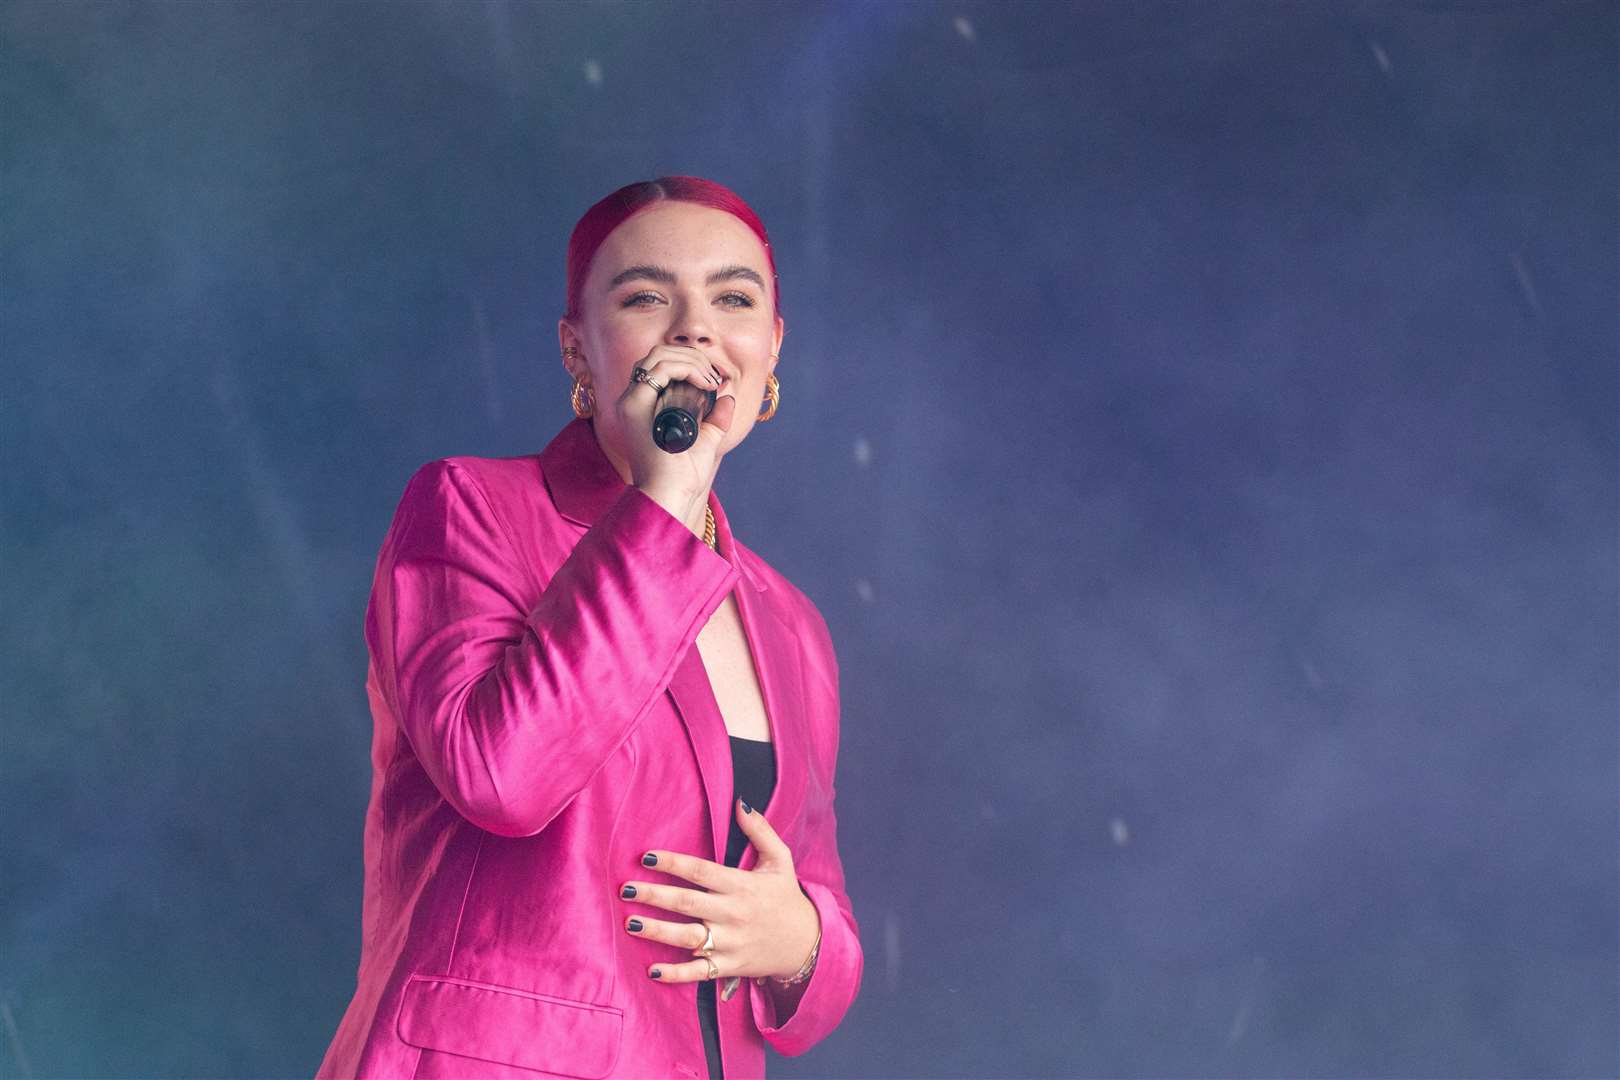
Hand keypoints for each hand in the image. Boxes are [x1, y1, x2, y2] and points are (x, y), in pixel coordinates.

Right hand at [613, 344, 737, 521]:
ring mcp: (631, 400)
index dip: (691, 362)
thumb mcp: (706, 440)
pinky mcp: (634, 404)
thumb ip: (716, 417)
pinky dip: (686, 367)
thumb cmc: (684, 476)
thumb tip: (728, 395)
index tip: (714, 380)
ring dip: (691, 360)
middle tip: (714, 377)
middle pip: (659, 355)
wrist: (671, 495)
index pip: (663, 366)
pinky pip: (660, 368)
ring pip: (658, 355)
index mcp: (645, 406)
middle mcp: (633, 400)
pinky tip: (705, 383)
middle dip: (693, 357)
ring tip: (710, 380)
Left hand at [618, 798, 820, 984]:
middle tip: (625, 889)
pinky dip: (676, 974)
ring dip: (657, 931)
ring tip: (630, 923)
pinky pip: (699, 972)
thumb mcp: (780, 860)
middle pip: (687, 903)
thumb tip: (740, 801)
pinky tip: (653, 970)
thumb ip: (760, 830)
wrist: (807, 943)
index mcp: (742, 886)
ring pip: (688, 937)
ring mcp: (731, 943)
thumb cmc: (787, 897)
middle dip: (654, 896)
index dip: (673, 863)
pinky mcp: (730, 966)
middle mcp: (734, 914)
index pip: (701, 872)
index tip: (646, 857)